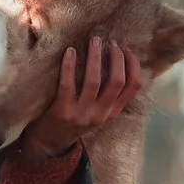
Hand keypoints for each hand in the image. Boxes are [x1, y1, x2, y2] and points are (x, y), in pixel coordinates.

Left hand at [21, 35, 145, 156]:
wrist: (49, 143)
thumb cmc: (75, 120)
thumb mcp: (97, 112)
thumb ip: (107, 95)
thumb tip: (117, 61)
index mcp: (112, 112)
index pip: (133, 87)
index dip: (133, 65)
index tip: (127, 50)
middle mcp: (100, 114)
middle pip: (117, 82)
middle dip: (116, 58)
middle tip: (110, 43)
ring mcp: (82, 114)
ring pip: (94, 81)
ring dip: (95, 57)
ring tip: (94, 40)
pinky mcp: (62, 111)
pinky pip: (68, 84)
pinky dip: (69, 65)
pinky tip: (70, 51)